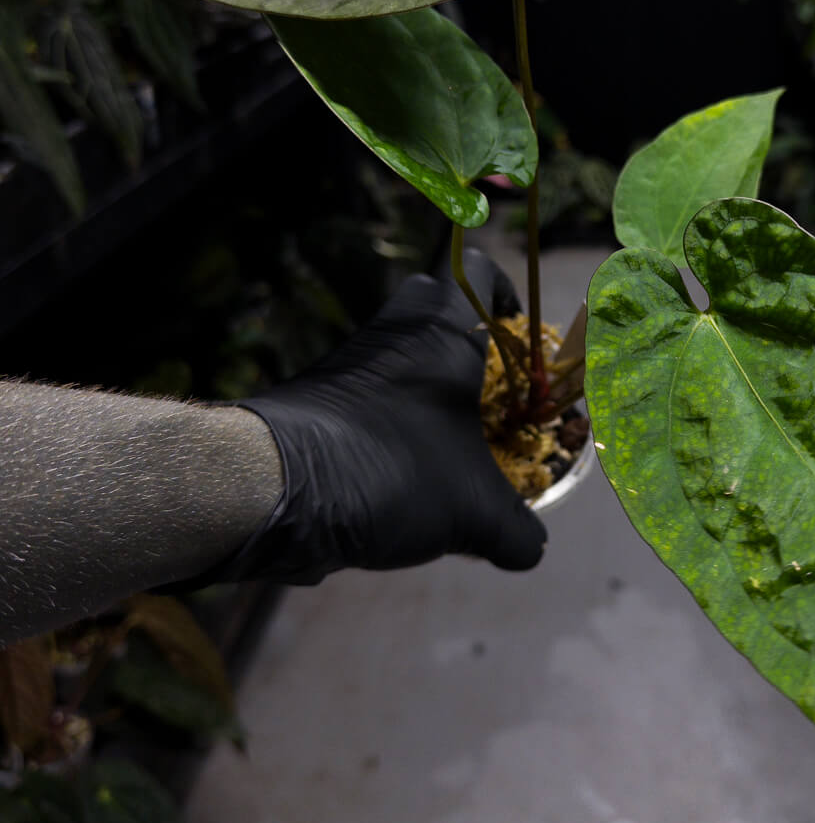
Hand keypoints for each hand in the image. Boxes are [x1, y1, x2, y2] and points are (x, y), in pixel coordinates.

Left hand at [206, 250, 546, 584]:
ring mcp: (350, 359)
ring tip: (450, 449)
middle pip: (436, 307)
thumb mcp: (473, 514)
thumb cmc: (392, 471)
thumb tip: (531, 549)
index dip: (509, 298)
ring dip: (426, 390)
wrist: (275, 487)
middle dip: (466, 346)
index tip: (523, 342)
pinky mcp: (317, 393)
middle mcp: (395, 330)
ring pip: (400, 355)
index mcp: (444, 330)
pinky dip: (389, 420)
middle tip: (490, 396)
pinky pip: (368, 392)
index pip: (482, 273)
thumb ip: (516, 531)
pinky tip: (402, 474)